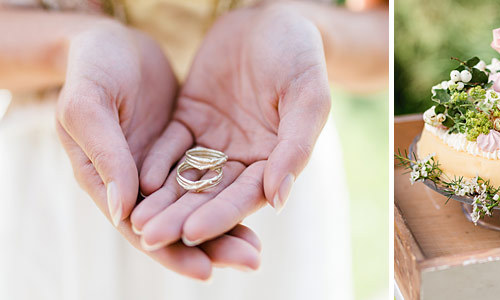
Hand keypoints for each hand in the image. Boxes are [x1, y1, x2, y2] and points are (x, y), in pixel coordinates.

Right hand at [55, 21, 259, 279]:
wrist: (111, 39)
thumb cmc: (90, 70)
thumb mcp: (88, 108)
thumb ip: (105, 157)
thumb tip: (123, 212)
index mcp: (106, 183)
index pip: (141, 230)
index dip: (173, 251)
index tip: (207, 270)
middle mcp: (138, 183)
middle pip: (178, 222)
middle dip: (215, 244)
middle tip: (251, 262)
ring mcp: (166, 164)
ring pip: (200, 202)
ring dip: (228, 224)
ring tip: (258, 248)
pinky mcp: (189, 143)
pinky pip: (213, 173)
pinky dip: (230, 189)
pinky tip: (260, 200)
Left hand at [131, 4, 330, 252]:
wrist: (273, 15)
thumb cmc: (300, 55)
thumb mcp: (308, 97)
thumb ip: (295, 147)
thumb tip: (277, 200)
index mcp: (276, 159)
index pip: (245, 196)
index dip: (220, 216)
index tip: (193, 234)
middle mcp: (244, 157)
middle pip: (210, 194)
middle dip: (180, 216)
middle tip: (149, 236)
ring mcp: (216, 139)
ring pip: (186, 176)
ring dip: (162, 198)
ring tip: (134, 220)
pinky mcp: (192, 119)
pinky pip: (172, 145)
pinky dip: (156, 161)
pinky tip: (137, 177)